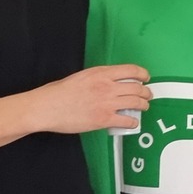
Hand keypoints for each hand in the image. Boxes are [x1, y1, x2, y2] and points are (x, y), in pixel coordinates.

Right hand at [32, 65, 151, 133]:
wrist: (46, 107)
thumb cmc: (58, 92)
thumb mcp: (81, 77)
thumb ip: (98, 78)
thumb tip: (110, 83)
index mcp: (101, 73)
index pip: (131, 70)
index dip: (143, 74)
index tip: (146, 78)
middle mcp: (107, 86)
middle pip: (137, 88)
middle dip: (146, 92)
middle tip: (147, 96)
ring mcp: (107, 103)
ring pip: (136, 103)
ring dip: (143, 106)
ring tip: (144, 107)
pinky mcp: (104, 119)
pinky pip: (127, 121)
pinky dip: (133, 122)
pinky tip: (132, 123)